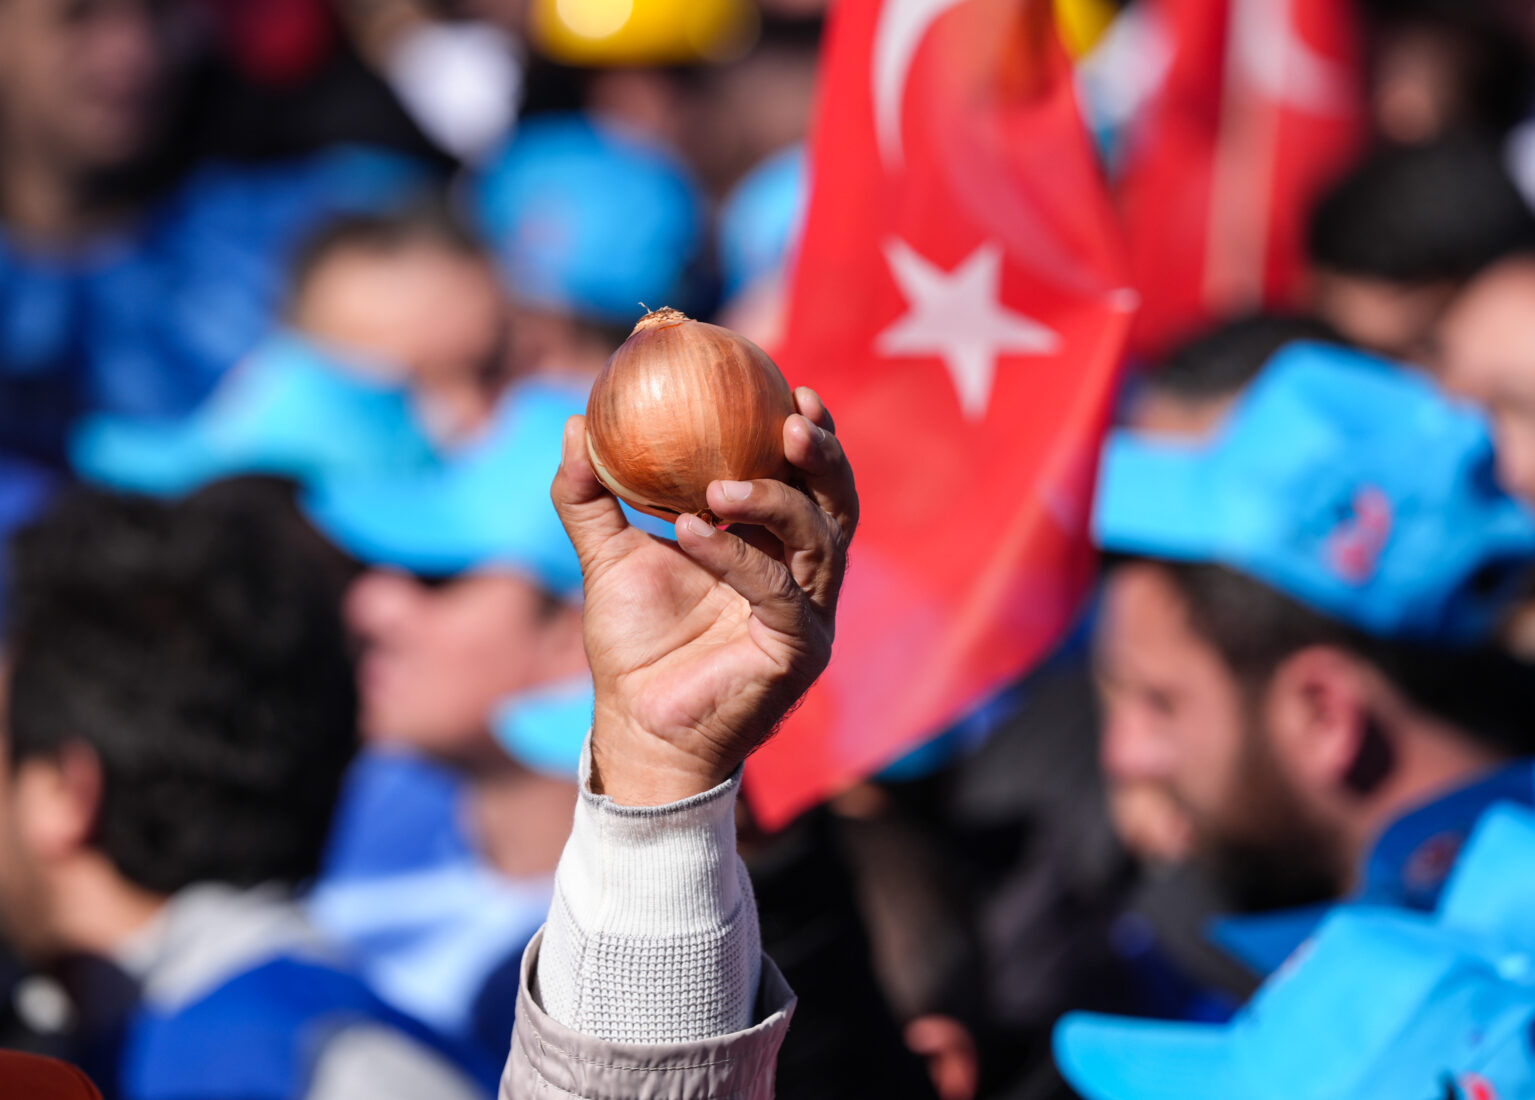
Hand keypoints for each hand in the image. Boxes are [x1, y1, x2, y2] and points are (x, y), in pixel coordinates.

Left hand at [551, 388, 857, 805]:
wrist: (636, 726)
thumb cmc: (632, 644)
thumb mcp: (607, 555)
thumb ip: (592, 494)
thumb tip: (577, 422)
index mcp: (774, 547)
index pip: (809, 479)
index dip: (811, 431)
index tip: (786, 383)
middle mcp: (804, 576)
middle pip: (839, 502)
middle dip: (823, 456)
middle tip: (791, 418)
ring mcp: (811, 615)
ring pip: (819, 540)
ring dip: (773, 501)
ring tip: (718, 485)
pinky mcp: (800, 651)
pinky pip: (778, 592)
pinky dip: (736, 557)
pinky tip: (692, 532)